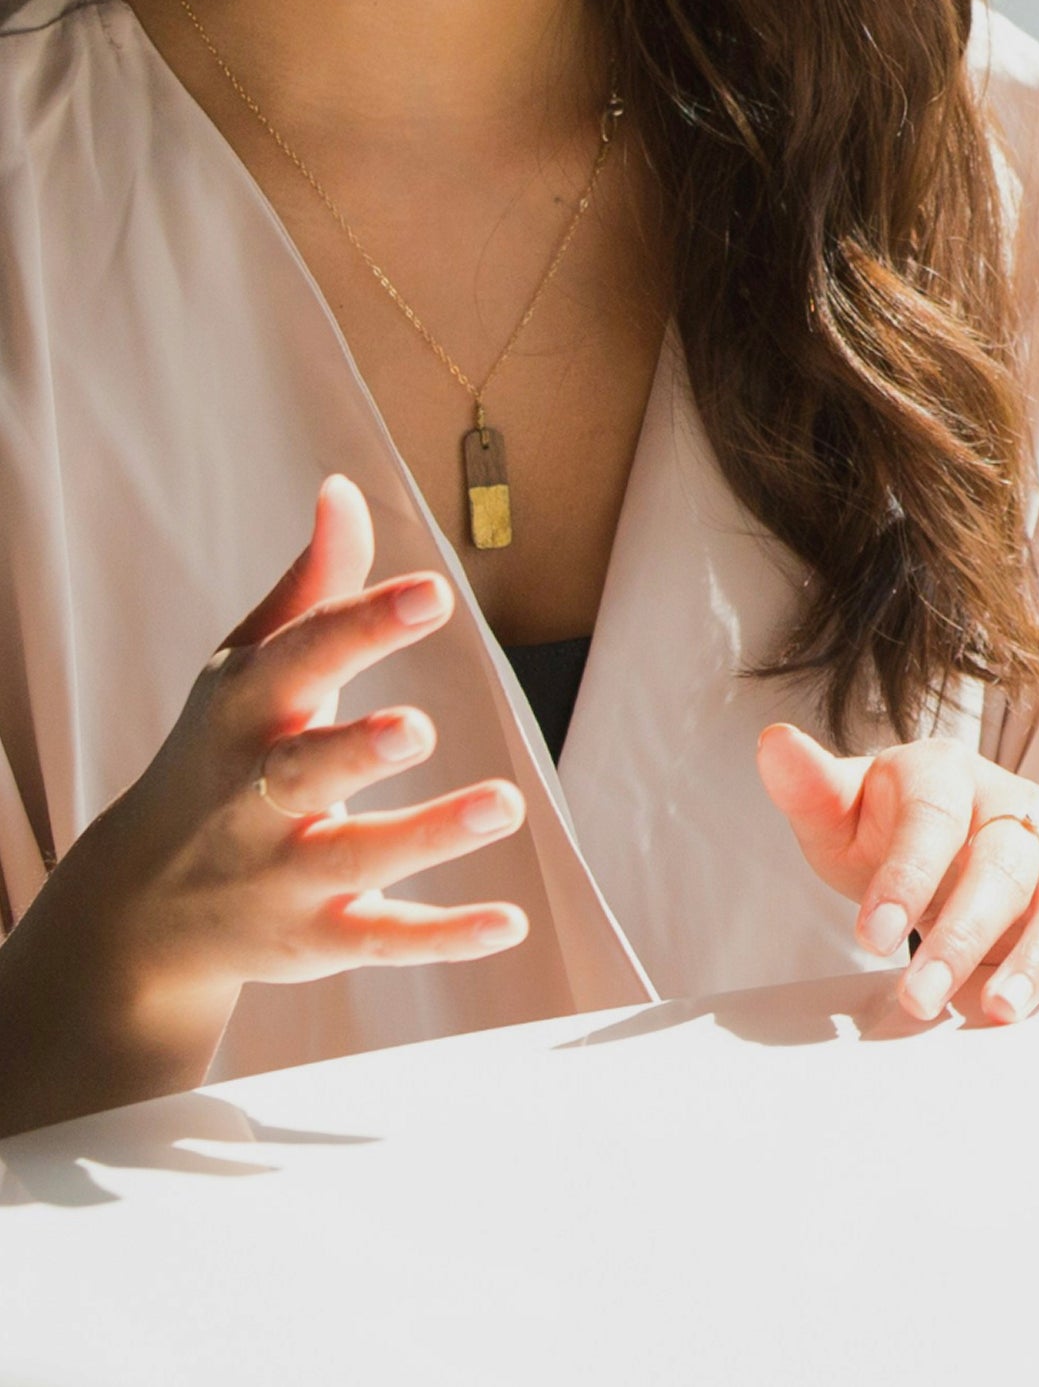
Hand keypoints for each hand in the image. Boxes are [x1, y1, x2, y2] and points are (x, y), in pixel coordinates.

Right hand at [0, 475, 527, 1133]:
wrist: (136, 908)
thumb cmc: (216, 755)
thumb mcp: (246, 668)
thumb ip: (311, 585)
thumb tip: (344, 489)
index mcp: (245, 714)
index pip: (302, 660)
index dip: (364, 625)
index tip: (431, 592)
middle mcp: (256, 797)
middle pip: (307, 769)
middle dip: (357, 748)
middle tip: (419, 727)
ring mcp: (285, 874)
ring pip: (357, 856)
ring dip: (429, 834)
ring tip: (507, 803)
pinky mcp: (317, 939)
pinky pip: (383, 940)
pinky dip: (445, 937)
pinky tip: (511, 922)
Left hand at [756, 727, 1038, 1023]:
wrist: (948, 841)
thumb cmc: (890, 831)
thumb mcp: (842, 814)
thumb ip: (810, 789)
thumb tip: (774, 745)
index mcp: (948, 775)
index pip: (933, 818)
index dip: (905, 875)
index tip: (870, 935)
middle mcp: (1017, 805)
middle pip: (1002, 865)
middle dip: (962, 936)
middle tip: (920, 998)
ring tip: (1000, 1010)